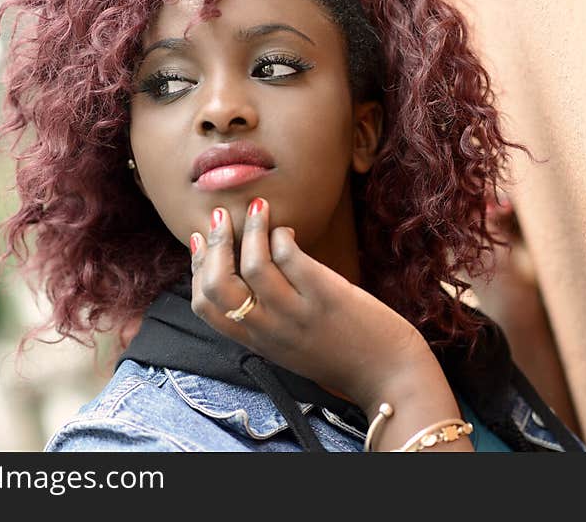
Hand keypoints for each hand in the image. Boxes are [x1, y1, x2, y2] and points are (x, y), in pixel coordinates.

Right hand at [188, 197, 431, 409]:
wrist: (389, 377)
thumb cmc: (343, 358)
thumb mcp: (291, 348)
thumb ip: (267, 321)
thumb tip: (249, 278)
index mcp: (257, 342)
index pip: (205, 307)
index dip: (195, 269)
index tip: (199, 241)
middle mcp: (270, 329)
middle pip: (217, 285)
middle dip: (213, 245)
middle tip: (219, 215)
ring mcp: (297, 313)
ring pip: (252, 264)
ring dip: (250, 229)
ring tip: (257, 207)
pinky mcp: (326, 295)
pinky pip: (291, 256)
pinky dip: (282, 235)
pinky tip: (289, 230)